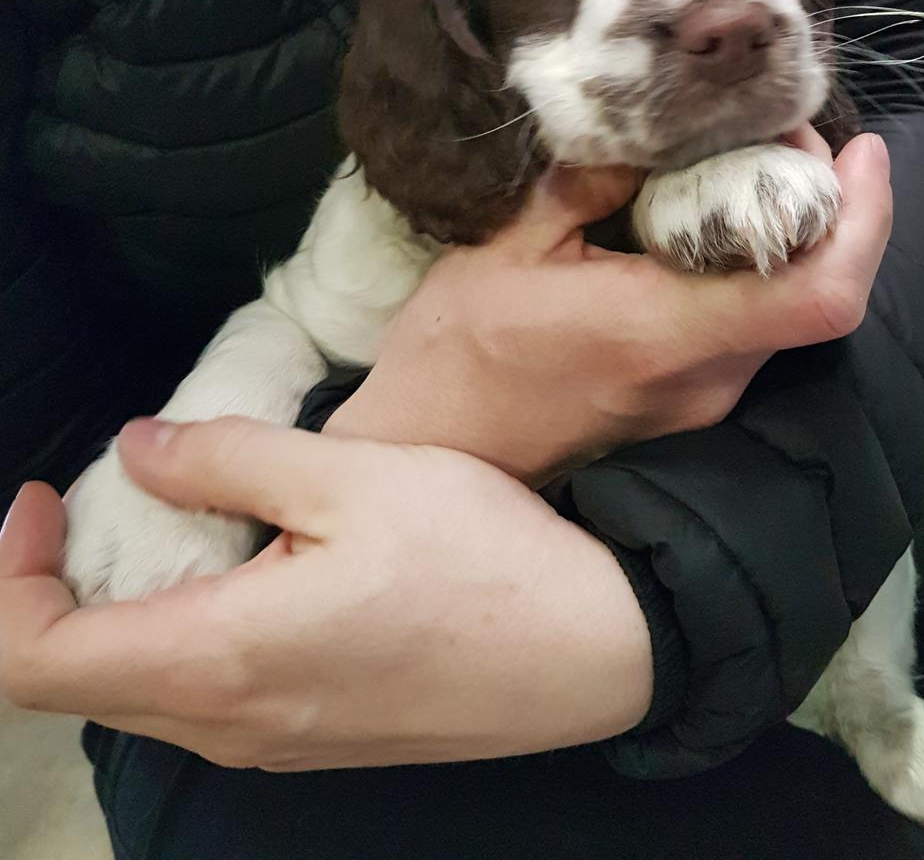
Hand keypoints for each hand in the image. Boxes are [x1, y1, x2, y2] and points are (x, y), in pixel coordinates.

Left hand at [0, 418, 651, 767]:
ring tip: (175, 522)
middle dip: (60, 587)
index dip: (10, 578)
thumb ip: (228, 460)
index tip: (44, 498)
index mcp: (221, 658)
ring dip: (122, 611)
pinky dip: (180, 635)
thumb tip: (135, 449)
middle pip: (80, 682)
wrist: (592, 648)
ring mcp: (271, 747)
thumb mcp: (353, 476)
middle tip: (100, 497)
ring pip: (140, 694)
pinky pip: (202, 701)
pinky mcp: (312, 744)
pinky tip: (245, 570)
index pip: (36, 659)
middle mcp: (228, 726)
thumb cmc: (480, 555)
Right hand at [327, 130, 890, 483]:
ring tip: (740, 163)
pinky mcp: (688, 406)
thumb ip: (592, 180)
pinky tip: (703, 221)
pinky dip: (753, 269)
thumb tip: (659, 133)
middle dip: (823, 205)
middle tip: (778, 133)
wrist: (430, 458)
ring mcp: (702, 402)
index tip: (863, 151)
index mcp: (664, 332)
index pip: (820, 295)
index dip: (866, 220)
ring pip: (787, 311)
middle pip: (816, 291)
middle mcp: (705, 379)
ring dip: (789, 236)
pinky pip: (750, 329)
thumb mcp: (508, 242)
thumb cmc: (456, 351)